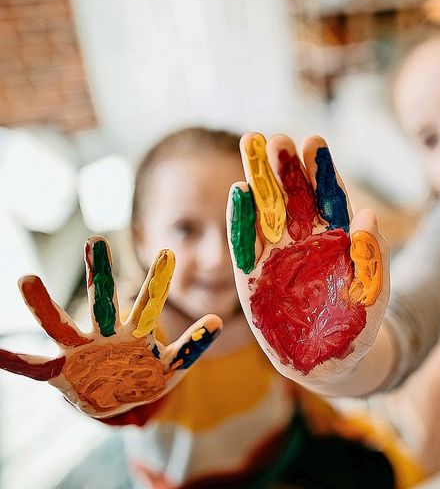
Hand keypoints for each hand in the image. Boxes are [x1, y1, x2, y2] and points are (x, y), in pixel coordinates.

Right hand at [0, 237, 221, 417]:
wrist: (116, 401)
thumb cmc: (145, 377)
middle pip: (102, 300)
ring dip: (44, 305)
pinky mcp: (61, 372)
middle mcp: (104, 334)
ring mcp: (80, 351)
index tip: (168, 253)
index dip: (158, 281)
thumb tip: (216, 319)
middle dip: (98, 274)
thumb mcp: (172, 367)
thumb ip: (193, 346)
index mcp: (134, 332)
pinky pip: (33, 366)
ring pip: (60, 324)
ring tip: (26, 280)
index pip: (149, 302)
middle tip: (96, 242)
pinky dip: (13, 360)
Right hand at [227, 133, 388, 386]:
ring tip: (250, 143)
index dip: (321, 169)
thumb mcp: (372, 289)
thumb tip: (367, 213)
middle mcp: (304, 239)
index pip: (328, 195)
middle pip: (293, 194)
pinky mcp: (253, 278)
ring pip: (266, 209)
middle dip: (285, 165)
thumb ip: (371, 254)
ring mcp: (277, 256)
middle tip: (275, 137)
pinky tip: (238, 192)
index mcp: (336, 236)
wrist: (332, 361)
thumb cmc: (358, 322)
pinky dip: (241, 220)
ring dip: (258, 178)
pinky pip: (245, 245)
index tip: (314, 140)